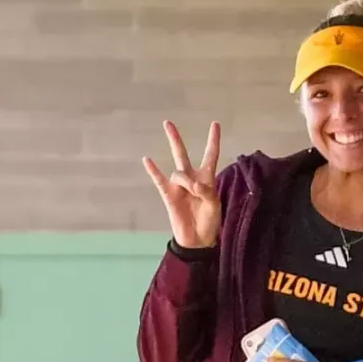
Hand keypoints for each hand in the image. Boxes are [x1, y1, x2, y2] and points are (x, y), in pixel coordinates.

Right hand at [143, 121, 221, 247]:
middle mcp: (191, 179)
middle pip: (182, 154)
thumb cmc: (210, 221)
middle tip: (167, 122)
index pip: (210, 155)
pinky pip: (159, 180)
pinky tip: (147, 160)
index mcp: (207, 178)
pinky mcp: (168, 195)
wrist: (197, 239)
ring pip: (179, 172)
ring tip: (194, 193)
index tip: (215, 124)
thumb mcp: (214, 205)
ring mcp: (178, 186)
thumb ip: (205, 191)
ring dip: (187, 180)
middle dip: (174, 138)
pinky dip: (154, 171)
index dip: (213, 140)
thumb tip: (191, 184)